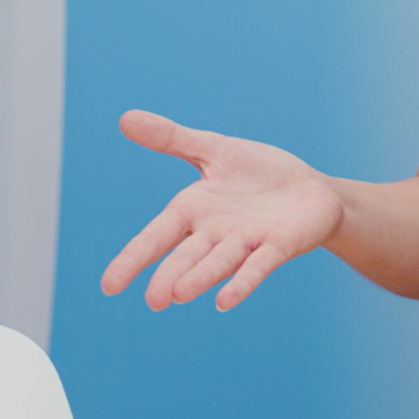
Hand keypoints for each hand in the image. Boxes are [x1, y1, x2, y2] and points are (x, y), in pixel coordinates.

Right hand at [99, 110, 347, 311]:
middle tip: (153, 300)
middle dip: (170, 274)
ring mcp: (247, 240)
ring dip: (200, 276)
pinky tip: (225, 301)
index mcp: (194, 210)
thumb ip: (172, 139)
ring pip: (219, 261)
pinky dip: (243, 281)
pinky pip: (258, 265)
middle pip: (187, 255)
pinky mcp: (279, 244)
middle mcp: (216, 231)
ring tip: (178, 295)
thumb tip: (125, 117)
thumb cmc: (259, 173)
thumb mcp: (215, 149)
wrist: (311, 189)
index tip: (107, 286)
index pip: (156, 236)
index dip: (133, 258)